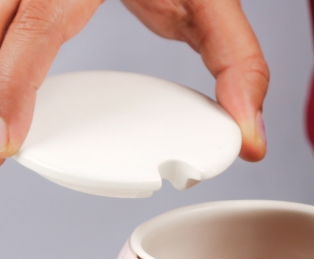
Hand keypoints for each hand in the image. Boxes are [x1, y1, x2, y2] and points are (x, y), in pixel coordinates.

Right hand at [0, 0, 268, 165]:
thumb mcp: (213, 1)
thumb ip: (238, 66)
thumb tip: (250, 140)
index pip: (39, 23)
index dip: (14, 83)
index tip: (8, 139)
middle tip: (0, 150)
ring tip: (0, 136)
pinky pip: (0, 17)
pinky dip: (1, 59)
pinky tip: (5, 97)